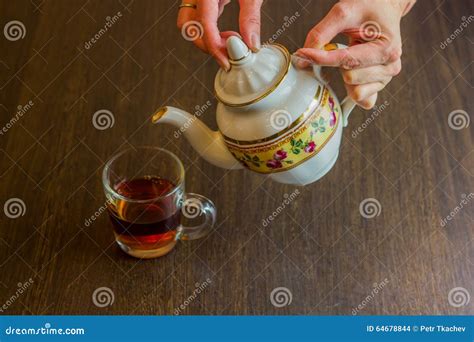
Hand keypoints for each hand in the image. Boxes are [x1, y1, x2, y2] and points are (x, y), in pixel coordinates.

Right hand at [177, 0, 262, 70]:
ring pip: (191, 25)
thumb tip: (251, 44)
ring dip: (207, 40)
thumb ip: (251, 17)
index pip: (204, 25)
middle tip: (229, 53)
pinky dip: (211, 31)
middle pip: (189, 28)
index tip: (226, 61)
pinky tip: (228, 34)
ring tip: (230, 41)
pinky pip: (199, 18)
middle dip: (207, 45)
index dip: (214, 47)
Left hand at [295, 0, 415, 108]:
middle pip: (350, 77)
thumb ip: (321, 33)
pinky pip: (361, 100)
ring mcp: (386, 77)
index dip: (321, 58)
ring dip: (346, 75)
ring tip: (353, 55)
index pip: (347, 60)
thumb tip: (303, 57)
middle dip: (338, 65)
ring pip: (355, 91)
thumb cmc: (369, 7)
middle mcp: (391, 65)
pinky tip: (352, 74)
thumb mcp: (343, 12)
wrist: (384, 7)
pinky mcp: (379, 86)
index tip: (303, 54)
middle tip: (344, 46)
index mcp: (387, 48)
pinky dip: (352, 89)